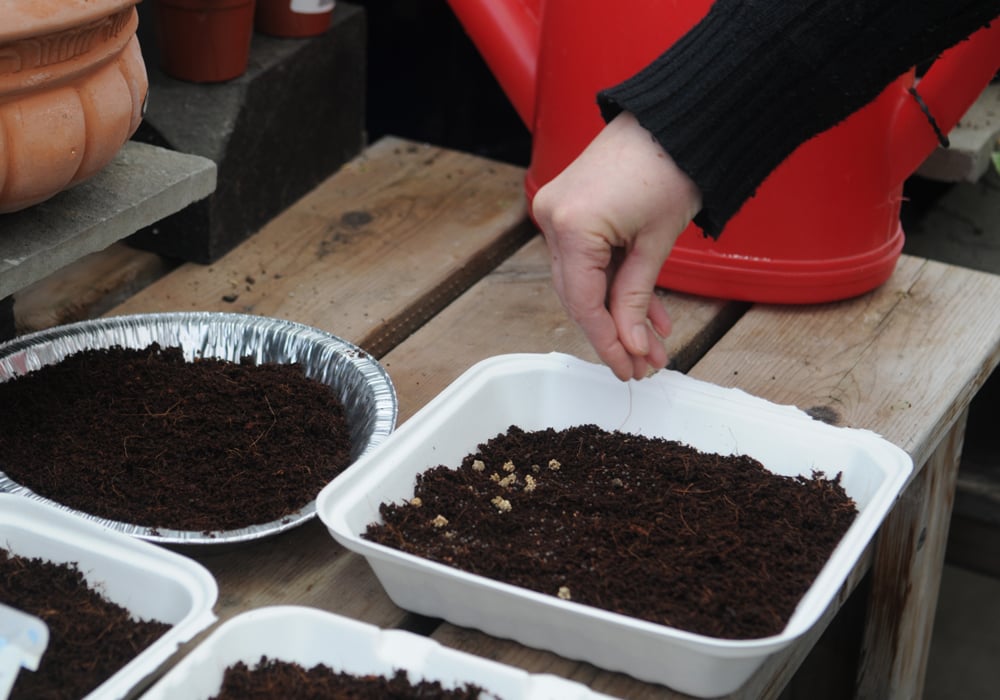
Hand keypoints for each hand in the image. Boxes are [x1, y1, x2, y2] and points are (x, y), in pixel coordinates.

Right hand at [531, 111, 702, 380]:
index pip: (583, 301)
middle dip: (615, 332)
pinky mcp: (570, 207)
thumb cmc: (672, 166)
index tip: (627, 368)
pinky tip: (646, 310)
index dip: (606, 341)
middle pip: (579, 295)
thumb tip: (630, 344)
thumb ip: (637, 297)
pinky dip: (616, 282)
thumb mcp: (656, 244)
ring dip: (620, 311)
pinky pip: (589, 257)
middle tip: (641, 364)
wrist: (674, 119)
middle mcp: (554, 218)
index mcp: (572, 225)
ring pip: (586, 280)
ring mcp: (558, 211)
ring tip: (651, 342)